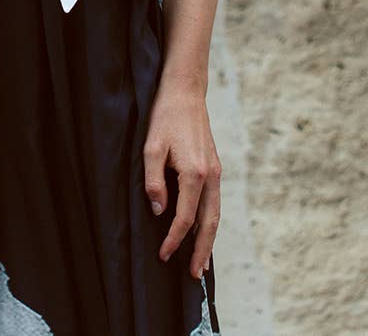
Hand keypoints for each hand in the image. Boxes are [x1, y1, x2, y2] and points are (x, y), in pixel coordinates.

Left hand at [142, 81, 220, 277]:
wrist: (185, 92)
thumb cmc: (165, 116)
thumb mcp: (151, 147)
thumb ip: (154, 182)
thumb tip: (160, 211)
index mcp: (194, 173)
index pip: (184, 217)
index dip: (174, 239)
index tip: (163, 255)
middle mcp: (210, 176)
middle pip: (209, 223)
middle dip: (201, 251)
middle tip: (193, 275)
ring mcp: (216, 171)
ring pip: (216, 214)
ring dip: (209, 240)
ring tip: (202, 262)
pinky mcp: (215, 167)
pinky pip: (215, 202)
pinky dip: (211, 221)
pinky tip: (203, 230)